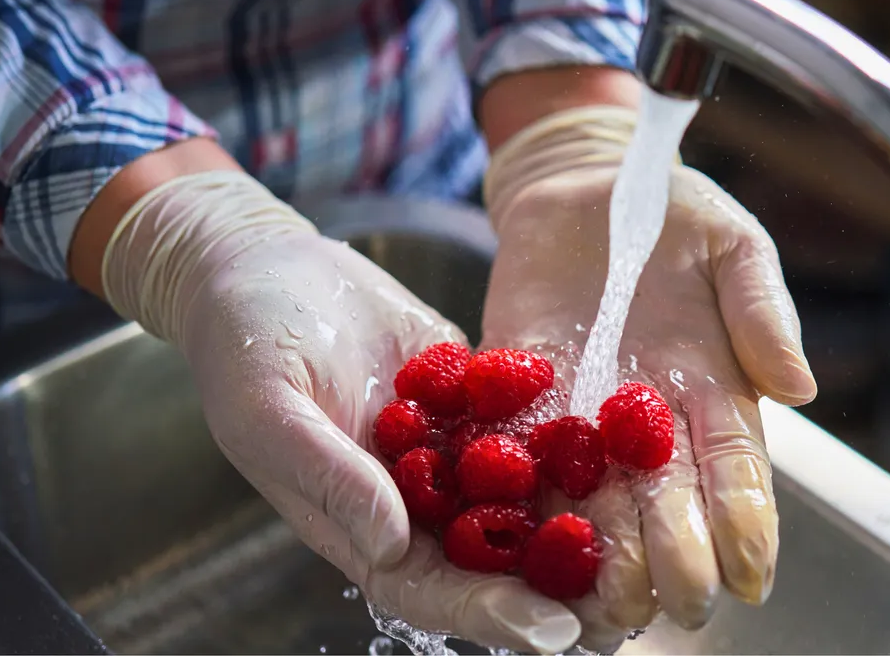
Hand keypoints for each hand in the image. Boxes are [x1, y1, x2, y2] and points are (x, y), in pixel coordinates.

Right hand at [100, 171, 581, 653]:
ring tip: (643, 547)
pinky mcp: (478, 400)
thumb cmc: (246, 344)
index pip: (428, 588)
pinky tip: (626, 455)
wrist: (271, 270)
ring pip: (524, 503)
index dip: (487, 613)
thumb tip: (393, 544)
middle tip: (622, 605)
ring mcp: (451, 451)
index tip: (551, 631)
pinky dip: (573, 446)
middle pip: (492, 561)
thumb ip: (330, 478)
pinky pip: (530, 429)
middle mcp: (415, 501)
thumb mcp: (269, 411)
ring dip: (579, 528)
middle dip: (554, 588)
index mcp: (359, 522)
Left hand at [481, 106, 816, 649]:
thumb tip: (799, 388)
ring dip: (603, 557)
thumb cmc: (671, 213)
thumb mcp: (733, 245)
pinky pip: (521, 459)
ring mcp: (583, 416)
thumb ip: (763, 310)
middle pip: (668, 504)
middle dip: (676, 557)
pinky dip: (523, 506)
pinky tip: (524, 549)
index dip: (747, 526)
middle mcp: (651, 422)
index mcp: (714, 392)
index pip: (737, 473)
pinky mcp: (520, 398)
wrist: (580, 184)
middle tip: (678, 604)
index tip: (750, 577)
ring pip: (597, 504)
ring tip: (607, 607)